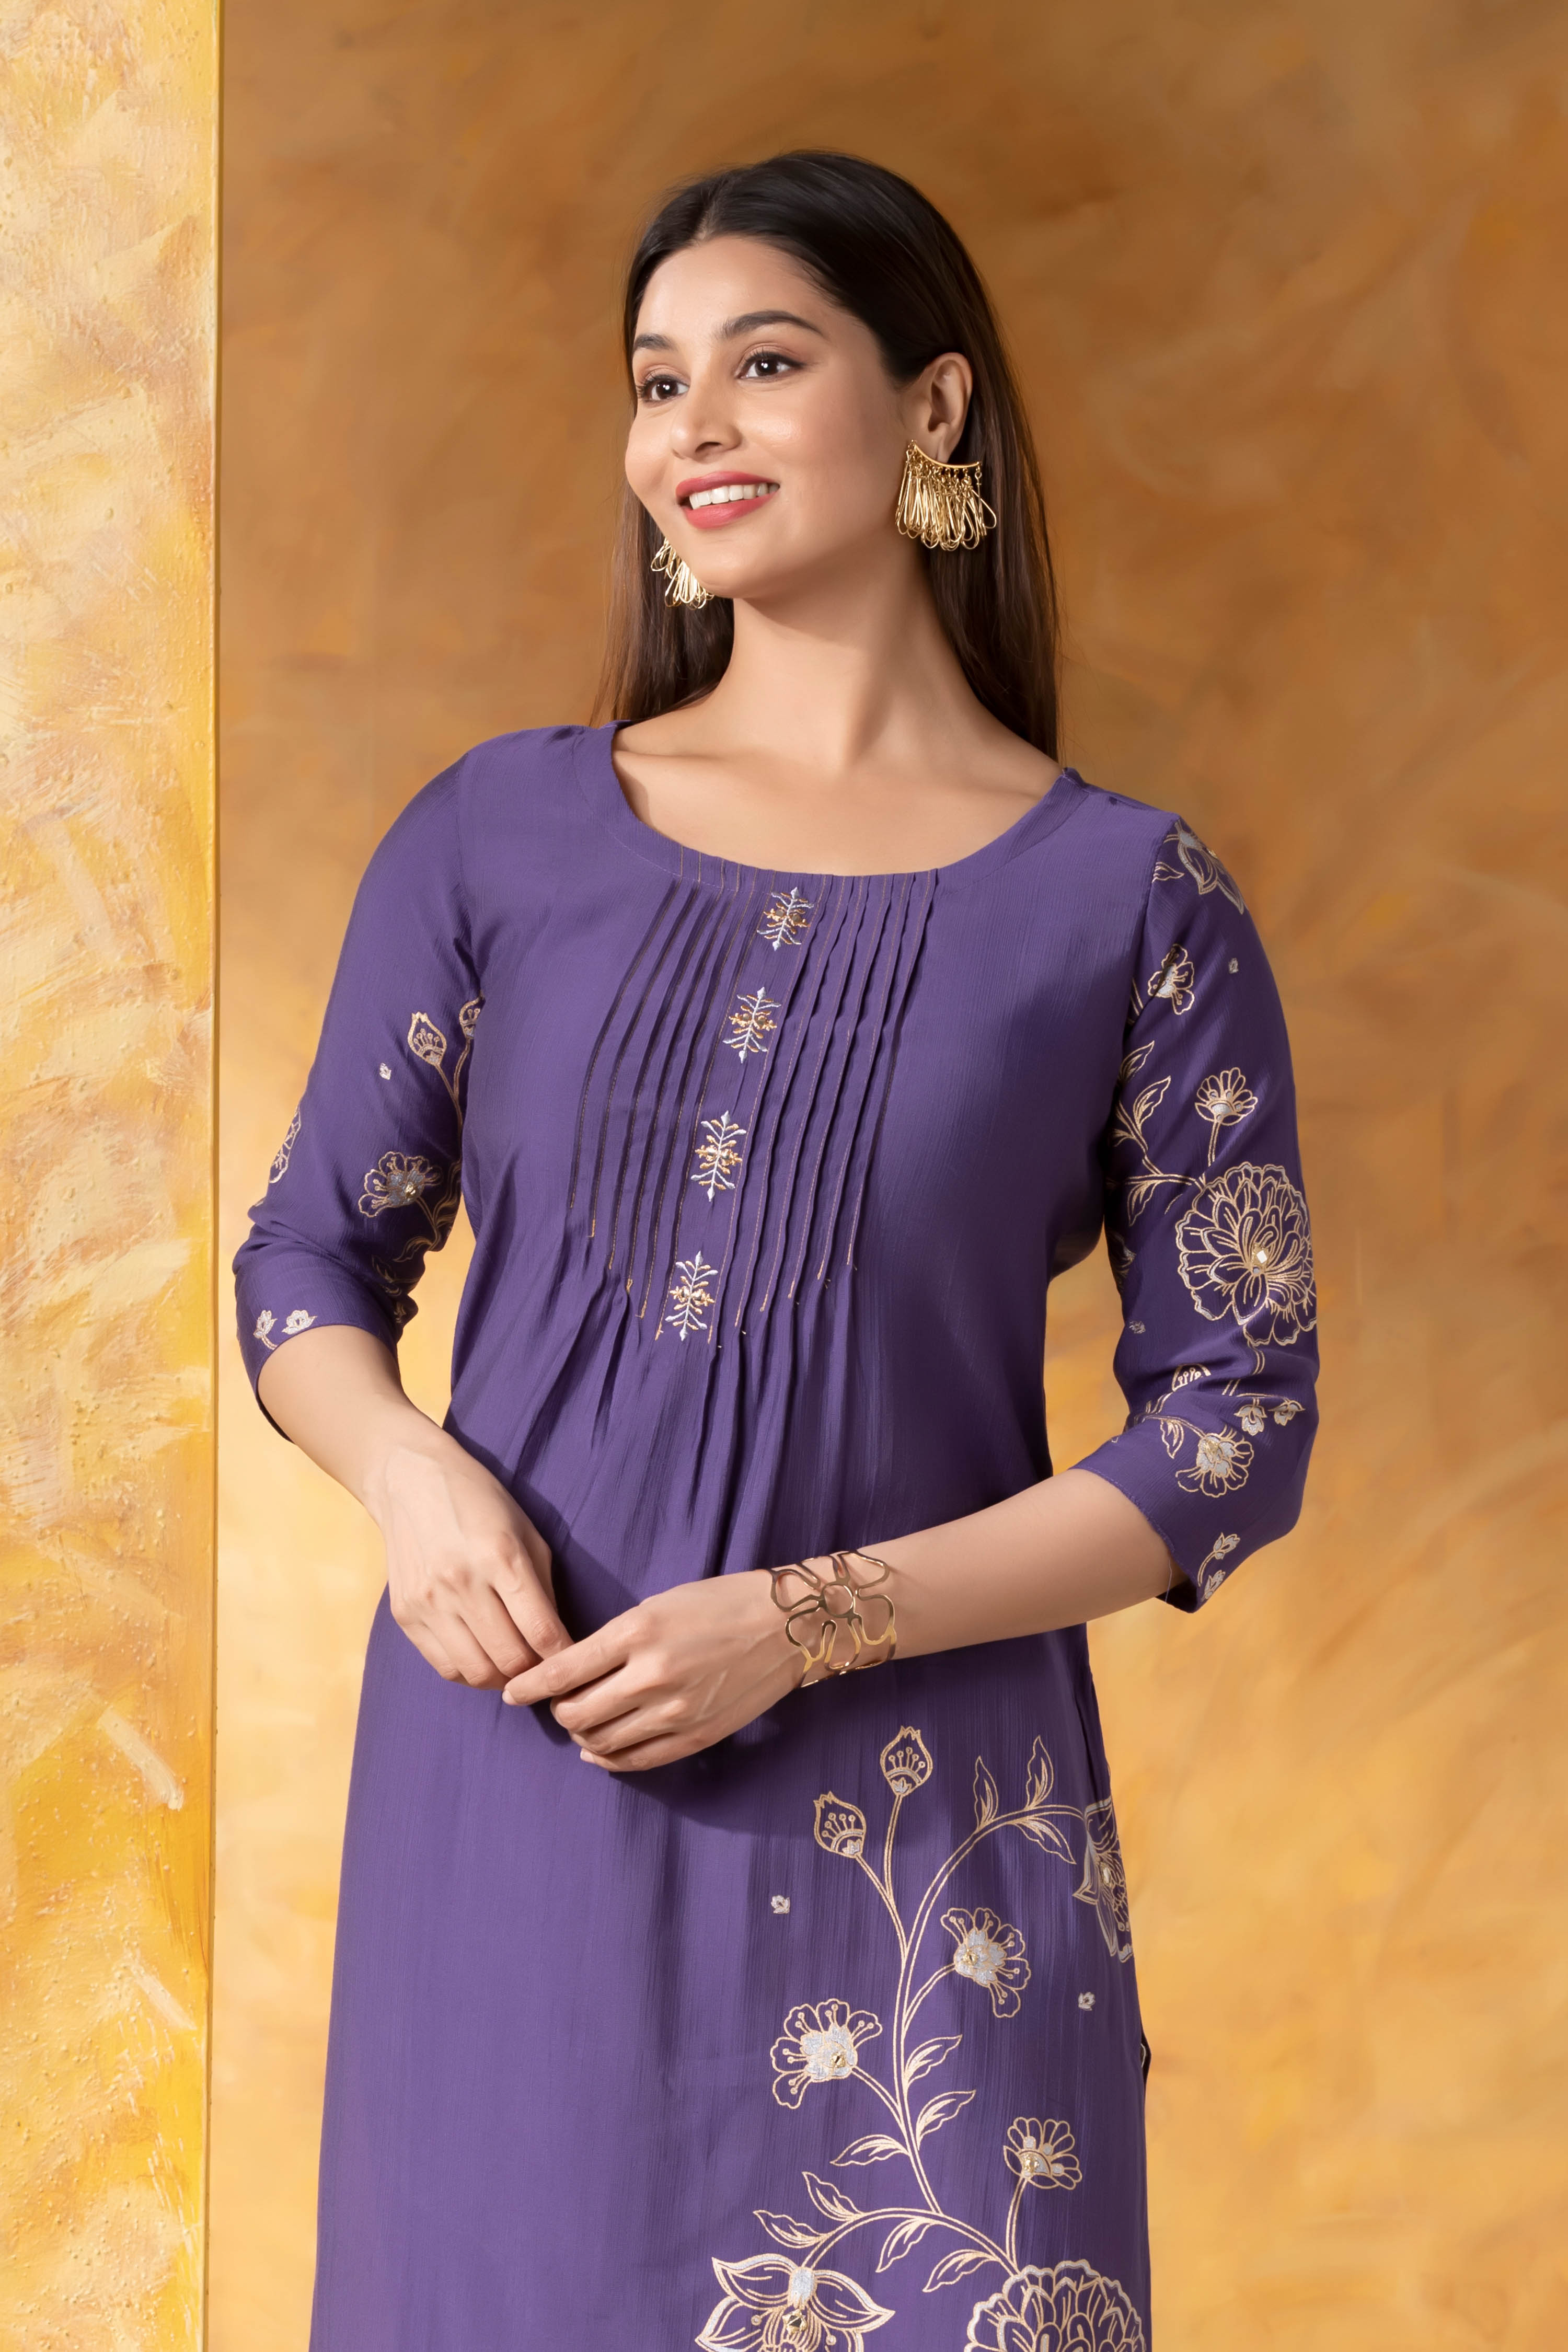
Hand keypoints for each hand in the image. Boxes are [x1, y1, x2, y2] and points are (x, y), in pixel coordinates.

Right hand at [369, 1431, 569, 1688]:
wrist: (410, 1479)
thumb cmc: (480, 1502)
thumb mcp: (526, 1532)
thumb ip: (543, 1588)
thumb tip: (556, 1641)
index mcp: (501, 1556)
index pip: (542, 1631)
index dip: (565, 1657)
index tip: (575, 1662)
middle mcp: (462, 1582)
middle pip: (511, 1659)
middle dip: (536, 1673)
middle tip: (546, 1668)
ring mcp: (429, 1601)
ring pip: (477, 1672)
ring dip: (503, 1680)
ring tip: (515, 1669)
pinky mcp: (405, 1614)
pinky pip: (444, 1666)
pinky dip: (470, 1674)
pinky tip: (483, 1660)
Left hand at [503, 1568, 799, 1770]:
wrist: (785, 1626)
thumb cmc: (719, 1603)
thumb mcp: (658, 1604)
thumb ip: (615, 1640)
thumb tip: (573, 1673)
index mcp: (636, 1631)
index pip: (562, 1670)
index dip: (528, 1686)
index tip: (512, 1691)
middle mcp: (650, 1675)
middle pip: (575, 1712)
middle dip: (556, 1711)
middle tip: (556, 1703)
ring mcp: (674, 1711)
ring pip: (601, 1741)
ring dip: (581, 1735)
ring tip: (580, 1723)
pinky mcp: (694, 1736)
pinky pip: (636, 1761)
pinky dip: (608, 1760)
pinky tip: (599, 1751)